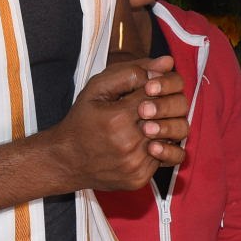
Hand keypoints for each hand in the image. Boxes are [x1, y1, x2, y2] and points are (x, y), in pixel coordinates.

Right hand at [39, 56, 187, 191]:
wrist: (67, 161)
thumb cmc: (82, 121)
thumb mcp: (96, 89)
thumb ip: (131, 72)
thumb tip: (167, 62)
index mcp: (117, 118)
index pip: (156, 92)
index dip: (157, 86)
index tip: (148, 88)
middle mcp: (129, 144)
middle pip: (171, 116)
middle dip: (167, 104)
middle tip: (153, 105)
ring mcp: (136, 164)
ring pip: (174, 136)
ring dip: (168, 125)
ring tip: (153, 121)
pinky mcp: (140, 178)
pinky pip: (168, 157)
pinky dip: (164, 145)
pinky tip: (149, 140)